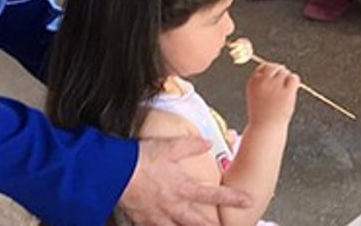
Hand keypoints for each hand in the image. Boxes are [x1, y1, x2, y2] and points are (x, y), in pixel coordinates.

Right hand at [120, 137, 252, 225]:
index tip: (248, 201)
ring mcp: (157, 215)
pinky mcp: (141, 219)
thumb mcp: (170, 146)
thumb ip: (191, 145)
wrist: (112, 172)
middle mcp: (173, 205)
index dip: (232, 198)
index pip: (214, 195)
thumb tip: (207, 142)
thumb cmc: (140, 159)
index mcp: (182, 187)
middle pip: (198, 222)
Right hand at [245, 61, 299, 128]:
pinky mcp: (287, 92)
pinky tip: (291, 90)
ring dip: (287, 79)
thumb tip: (278, 69)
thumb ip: (264, 81)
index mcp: (253, 82)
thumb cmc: (261, 113)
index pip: (263, 66)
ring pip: (285, 72)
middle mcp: (263, 82)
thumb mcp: (256, 94)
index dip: (270, 70)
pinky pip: (294, 78)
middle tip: (281, 84)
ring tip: (283, 92)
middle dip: (279, 72)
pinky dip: (294, 82)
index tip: (273, 78)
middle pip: (275, 67)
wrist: (265, 129)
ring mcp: (275, 86)